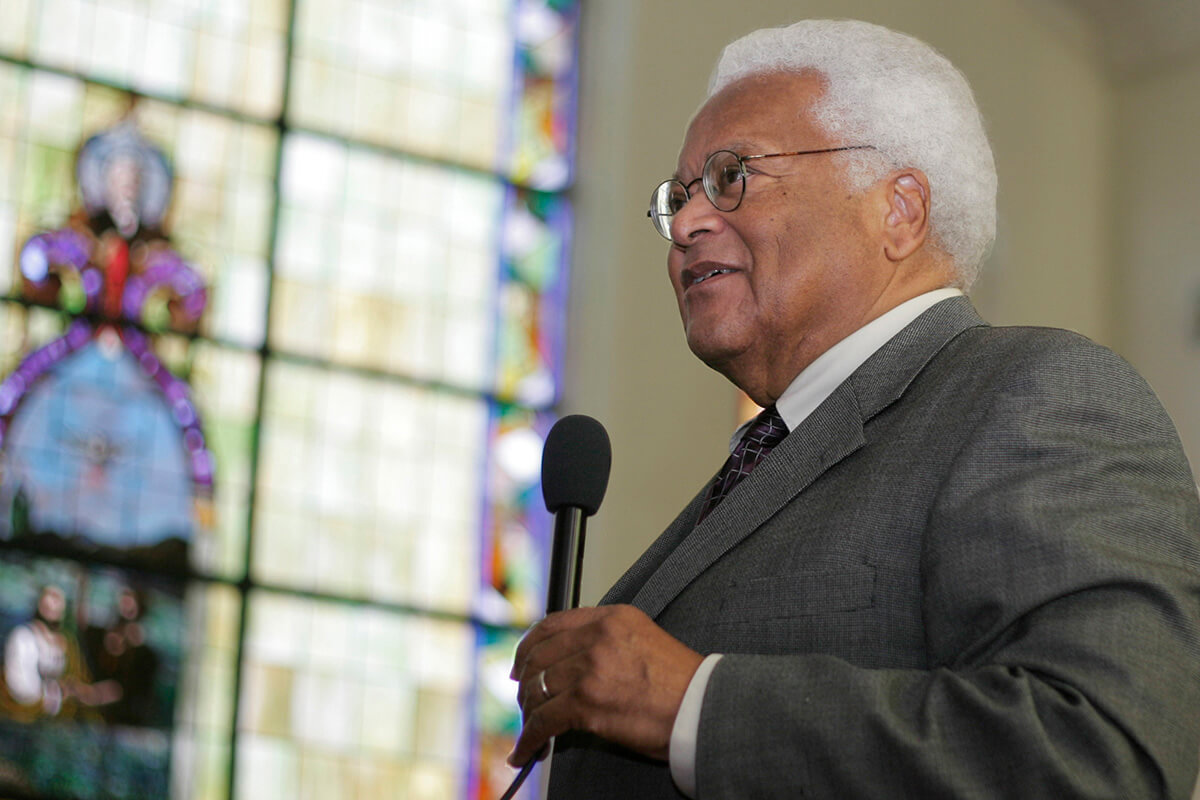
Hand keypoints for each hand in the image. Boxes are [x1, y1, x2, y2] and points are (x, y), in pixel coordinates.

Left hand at [507, 604, 703, 766]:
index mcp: (612, 618)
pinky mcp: (588, 702)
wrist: (702, 708)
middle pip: (539, 656)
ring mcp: (591, 668)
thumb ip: (606, 642)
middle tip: (522, 702)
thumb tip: (569, 663)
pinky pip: (544, 720)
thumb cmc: (680, 684)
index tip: (521, 663)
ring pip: (538, 689)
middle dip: (524, 684)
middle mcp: (598, 637)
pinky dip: (530, 739)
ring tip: (530, 732)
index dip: (529, 646)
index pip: (553, 624)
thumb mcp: (643, 641)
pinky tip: (526, 752)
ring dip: (528, 715)